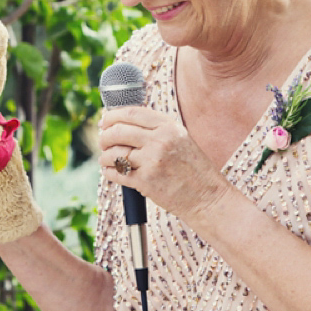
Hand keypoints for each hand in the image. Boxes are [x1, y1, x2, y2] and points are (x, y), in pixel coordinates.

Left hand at [97, 106, 232, 221]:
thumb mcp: (180, 139)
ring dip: (105, 156)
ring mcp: (152, 161)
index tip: (105, 121)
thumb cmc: (193, 170)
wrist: (207, 197)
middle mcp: (160, 140)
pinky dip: (109, 171)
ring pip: (114, 152)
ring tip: (106, 159)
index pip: (131, 113)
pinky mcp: (145, 182)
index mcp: (169, 127)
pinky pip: (117, 173)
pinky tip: (110, 171)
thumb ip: (157, 129)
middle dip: (105, 136)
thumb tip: (124, 122)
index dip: (113, 116)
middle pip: (118, 131)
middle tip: (103, 141)